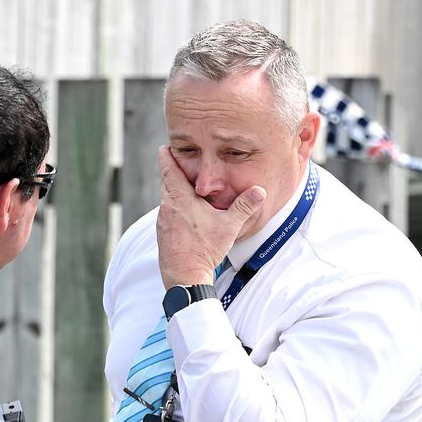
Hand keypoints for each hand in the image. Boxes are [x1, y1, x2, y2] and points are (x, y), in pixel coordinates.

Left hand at [156, 145, 265, 288]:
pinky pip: (166, 212)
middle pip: (166, 181)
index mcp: (180, 199)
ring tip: (182, 183)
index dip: (167, 156)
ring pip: (165, 197)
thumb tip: (260, 191)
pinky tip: (183, 211)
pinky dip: (172, 205)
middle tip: (176, 159)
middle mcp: (167, 207)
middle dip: (171, 170)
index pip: (169, 170)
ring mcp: (162, 220)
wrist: (184, 276)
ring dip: (172, 189)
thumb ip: (244, 206)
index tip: (164, 146)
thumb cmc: (204, 250)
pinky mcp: (162, 233)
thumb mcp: (229, 226)